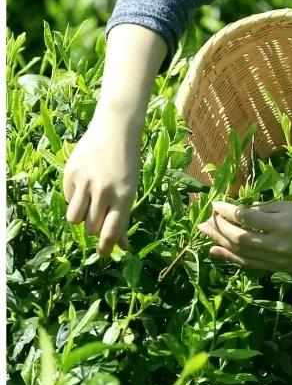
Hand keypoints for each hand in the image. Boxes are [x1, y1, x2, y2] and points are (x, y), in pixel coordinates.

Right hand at [63, 114, 140, 255]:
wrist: (115, 130)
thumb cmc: (126, 164)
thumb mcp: (130, 190)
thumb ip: (123, 218)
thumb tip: (122, 247)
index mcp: (123, 197)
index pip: (111, 232)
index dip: (105, 248)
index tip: (103, 254)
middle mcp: (104, 191)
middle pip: (91, 228)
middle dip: (93, 228)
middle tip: (98, 217)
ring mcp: (86, 182)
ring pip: (74, 218)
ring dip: (80, 218)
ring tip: (88, 205)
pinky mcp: (71, 173)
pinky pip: (68, 199)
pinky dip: (74, 198)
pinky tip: (84, 184)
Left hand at [198, 201, 291, 270]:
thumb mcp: (287, 206)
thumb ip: (261, 210)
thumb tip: (234, 212)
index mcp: (281, 225)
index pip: (246, 218)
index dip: (227, 211)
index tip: (215, 205)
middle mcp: (277, 245)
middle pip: (240, 238)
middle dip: (220, 228)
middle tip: (206, 219)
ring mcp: (276, 260)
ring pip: (241, 253)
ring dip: (220, 243)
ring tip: (204, 233)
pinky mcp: (276, 269)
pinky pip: (249, 264)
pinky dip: (230, 258)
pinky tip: (215, 251)